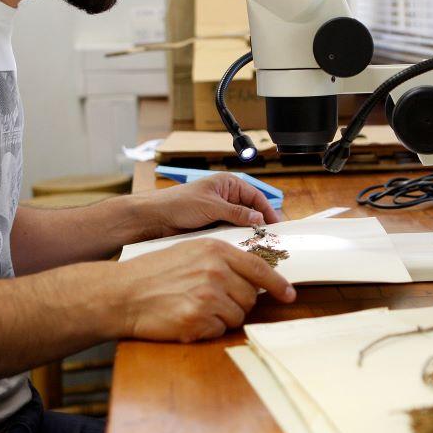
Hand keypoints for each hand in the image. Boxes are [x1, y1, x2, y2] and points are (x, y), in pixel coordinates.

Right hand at [114, 239, 294, 341]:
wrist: (122, 293)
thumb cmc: (154, 273)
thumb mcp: (190, 252)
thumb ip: (222, 260)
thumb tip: (253, 276)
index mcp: (216, 250)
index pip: (259, 268)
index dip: (278, 284)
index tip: (289, 294)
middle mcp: (215, 271)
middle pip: (250, 297)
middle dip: (237, 303)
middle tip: (210, 300)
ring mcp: (207, 296)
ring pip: (237, 317)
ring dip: (221, 318)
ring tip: (194, 307)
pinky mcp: (197, 320)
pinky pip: (219, 331)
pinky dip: (207, 330)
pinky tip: (186, 319)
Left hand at [133, 173, 281, 239]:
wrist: (155, 218)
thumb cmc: (179, 203)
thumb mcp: (212, 206)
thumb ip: (237, 212)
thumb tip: (259, 219)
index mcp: (228, 184)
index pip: (255, 196)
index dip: (267, 210)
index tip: (276, 225)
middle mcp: (226, 198)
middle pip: (251, 211)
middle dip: (259, 223)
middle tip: (270, 238)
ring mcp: (219, 213)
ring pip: (241, 224)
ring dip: (247, 233)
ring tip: (258, 245)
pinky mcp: (212, 227)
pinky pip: (230, 233)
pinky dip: (236, 239)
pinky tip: (241, 248)